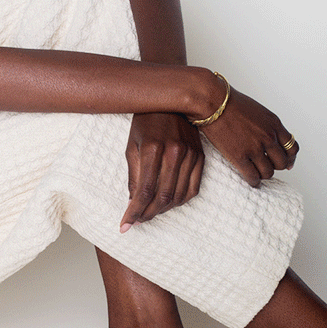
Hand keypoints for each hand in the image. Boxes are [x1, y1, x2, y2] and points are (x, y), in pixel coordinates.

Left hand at [119, 111, 204, 230]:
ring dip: (164, 210)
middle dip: (148, 214)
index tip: (125, 225)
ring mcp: (191, 155)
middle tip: (137, 221)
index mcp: (153, 149)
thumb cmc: (147, 122)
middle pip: (163, 197)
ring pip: (179, 196)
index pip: (144, 190)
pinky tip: (170, 203)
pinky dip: (181, 200)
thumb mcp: (132, 146)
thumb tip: (133, 202)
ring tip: (151, 213)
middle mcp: (174, 153)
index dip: (134, 212)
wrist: (173, 101)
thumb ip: (133, 175)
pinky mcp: (201, 157)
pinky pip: (194, 188)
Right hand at [198, 86, 298, 185]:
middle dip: (276, 166)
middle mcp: (268, 137)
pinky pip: (253, 177)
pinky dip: (254, 181)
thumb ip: (268, 126)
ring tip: (257, 172)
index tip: (287, 162)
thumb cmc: (231, 103)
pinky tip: (251, 179)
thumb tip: (272, 139)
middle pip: (282, 162)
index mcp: (274, 124)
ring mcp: (255, 148)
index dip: (290, 158)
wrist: (213, 102)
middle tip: (268, 165)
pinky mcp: (239, 157)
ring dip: (264, 174)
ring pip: (268, 172)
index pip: (292, 148)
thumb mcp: (259, 111)